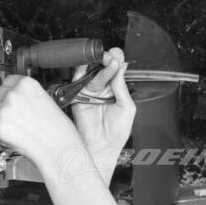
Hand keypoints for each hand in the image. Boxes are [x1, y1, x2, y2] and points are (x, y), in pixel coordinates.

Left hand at [0, 75, 81, 171]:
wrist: (58, 146)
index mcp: (27, 84)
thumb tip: (14, 94)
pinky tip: (13, 132)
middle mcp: (14, 94)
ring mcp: (5, 109)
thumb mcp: (45, 98)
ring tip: (16, 124)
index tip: (10, 95)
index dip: (9, 90)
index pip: (8, 80)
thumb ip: (27, 94)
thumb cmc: (57, 127)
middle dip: (3, 102)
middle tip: (15, 113)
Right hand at [70, 48, 135, 169]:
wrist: (103, 148)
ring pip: (92, 72)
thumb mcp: (127, 107)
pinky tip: (90, 67)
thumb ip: (122, 87)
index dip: (117, 61)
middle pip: (103, 67)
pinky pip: (78, 81)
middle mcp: (103, 90)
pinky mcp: (78, 97)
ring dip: (98, 65)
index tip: (118, 56)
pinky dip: (82, 72)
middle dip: (107, 59)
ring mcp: (90, 92)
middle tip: (111, 57)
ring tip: (106, 61)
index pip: (116, 70)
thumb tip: (121, 68)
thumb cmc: (116, 133)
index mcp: (116, 91)